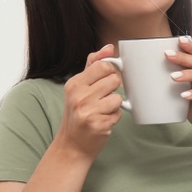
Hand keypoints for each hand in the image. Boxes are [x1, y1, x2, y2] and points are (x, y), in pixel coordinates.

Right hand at [59, 44, 122, 160]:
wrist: (72, 144)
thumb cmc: (79, 113)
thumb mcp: (80, 87)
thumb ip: (93, 65)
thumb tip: (109, 48)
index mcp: (74, 83)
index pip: (104, 66)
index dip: (110, 73)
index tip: (106, 81)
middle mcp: (79, 96)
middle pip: (114, 80)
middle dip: (112, 90)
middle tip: (102, 99)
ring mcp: (88, 111)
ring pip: (118, 98)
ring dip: (114, 106)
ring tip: (102, 111)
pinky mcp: (98, 124)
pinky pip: (118, 114)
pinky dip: (113, 118)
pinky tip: (102, 121)